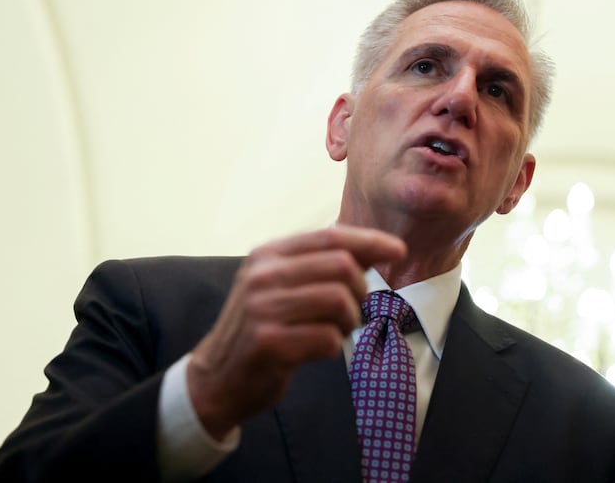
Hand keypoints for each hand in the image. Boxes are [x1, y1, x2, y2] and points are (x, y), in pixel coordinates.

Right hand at [185, 225, 405, 439]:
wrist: (216, 378)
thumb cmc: (261, 328)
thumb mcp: (282, 286)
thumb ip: (323, 265)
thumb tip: (377, 248)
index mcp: (267, 255)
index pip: (330, 237)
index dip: (370, 241)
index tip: (398, 251)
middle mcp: (262, 275)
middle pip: (341, 267)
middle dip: (359, 291)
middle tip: (350, 311)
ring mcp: (262, 308)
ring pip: (339, 301)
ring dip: (348, 321)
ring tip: (333, 331)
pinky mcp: (268, 343)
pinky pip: (328, 338)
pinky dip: (333, 347)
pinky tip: (318, 350)